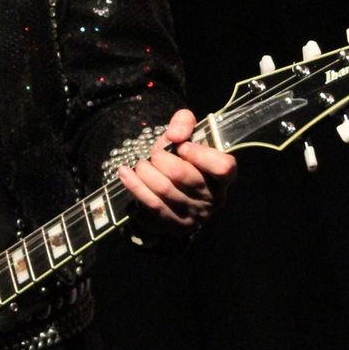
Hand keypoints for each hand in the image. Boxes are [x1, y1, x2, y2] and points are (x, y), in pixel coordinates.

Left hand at [117, 108, 236, 238]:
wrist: (175, 193)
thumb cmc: (184, 161)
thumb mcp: (187, 137)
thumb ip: (184, 123)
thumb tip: (174, 135)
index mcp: (222, 177)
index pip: (223, 167)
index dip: (200, 154)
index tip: (182, 146)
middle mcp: (213, 198)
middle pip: (183, 175)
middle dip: (160, 159)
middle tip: (153, 154)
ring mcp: (194, 215)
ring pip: (164, 190)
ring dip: (144, 172)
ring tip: (139, 164)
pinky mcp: (175, 226)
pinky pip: (151, 206)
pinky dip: (135, 187)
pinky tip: (125, 174)